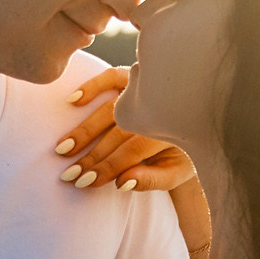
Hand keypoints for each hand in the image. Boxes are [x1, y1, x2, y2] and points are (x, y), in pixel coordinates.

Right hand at [52, 68, 195, 192]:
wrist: (196, 119)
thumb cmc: (183, 152)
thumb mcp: (175, 173)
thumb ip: (151, 180)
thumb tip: (121, 183)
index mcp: (172, 132)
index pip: (132, 151)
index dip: (107, 167)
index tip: (84, 181)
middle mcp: (159, 107)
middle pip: (117, 133)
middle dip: (91, 156)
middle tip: (69, 173)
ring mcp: (146, 89)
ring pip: (109, 110)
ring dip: (84, 130)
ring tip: (63, 148)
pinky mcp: (135, 75)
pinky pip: (111, 77)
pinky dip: (92, 86)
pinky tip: (73, 101)